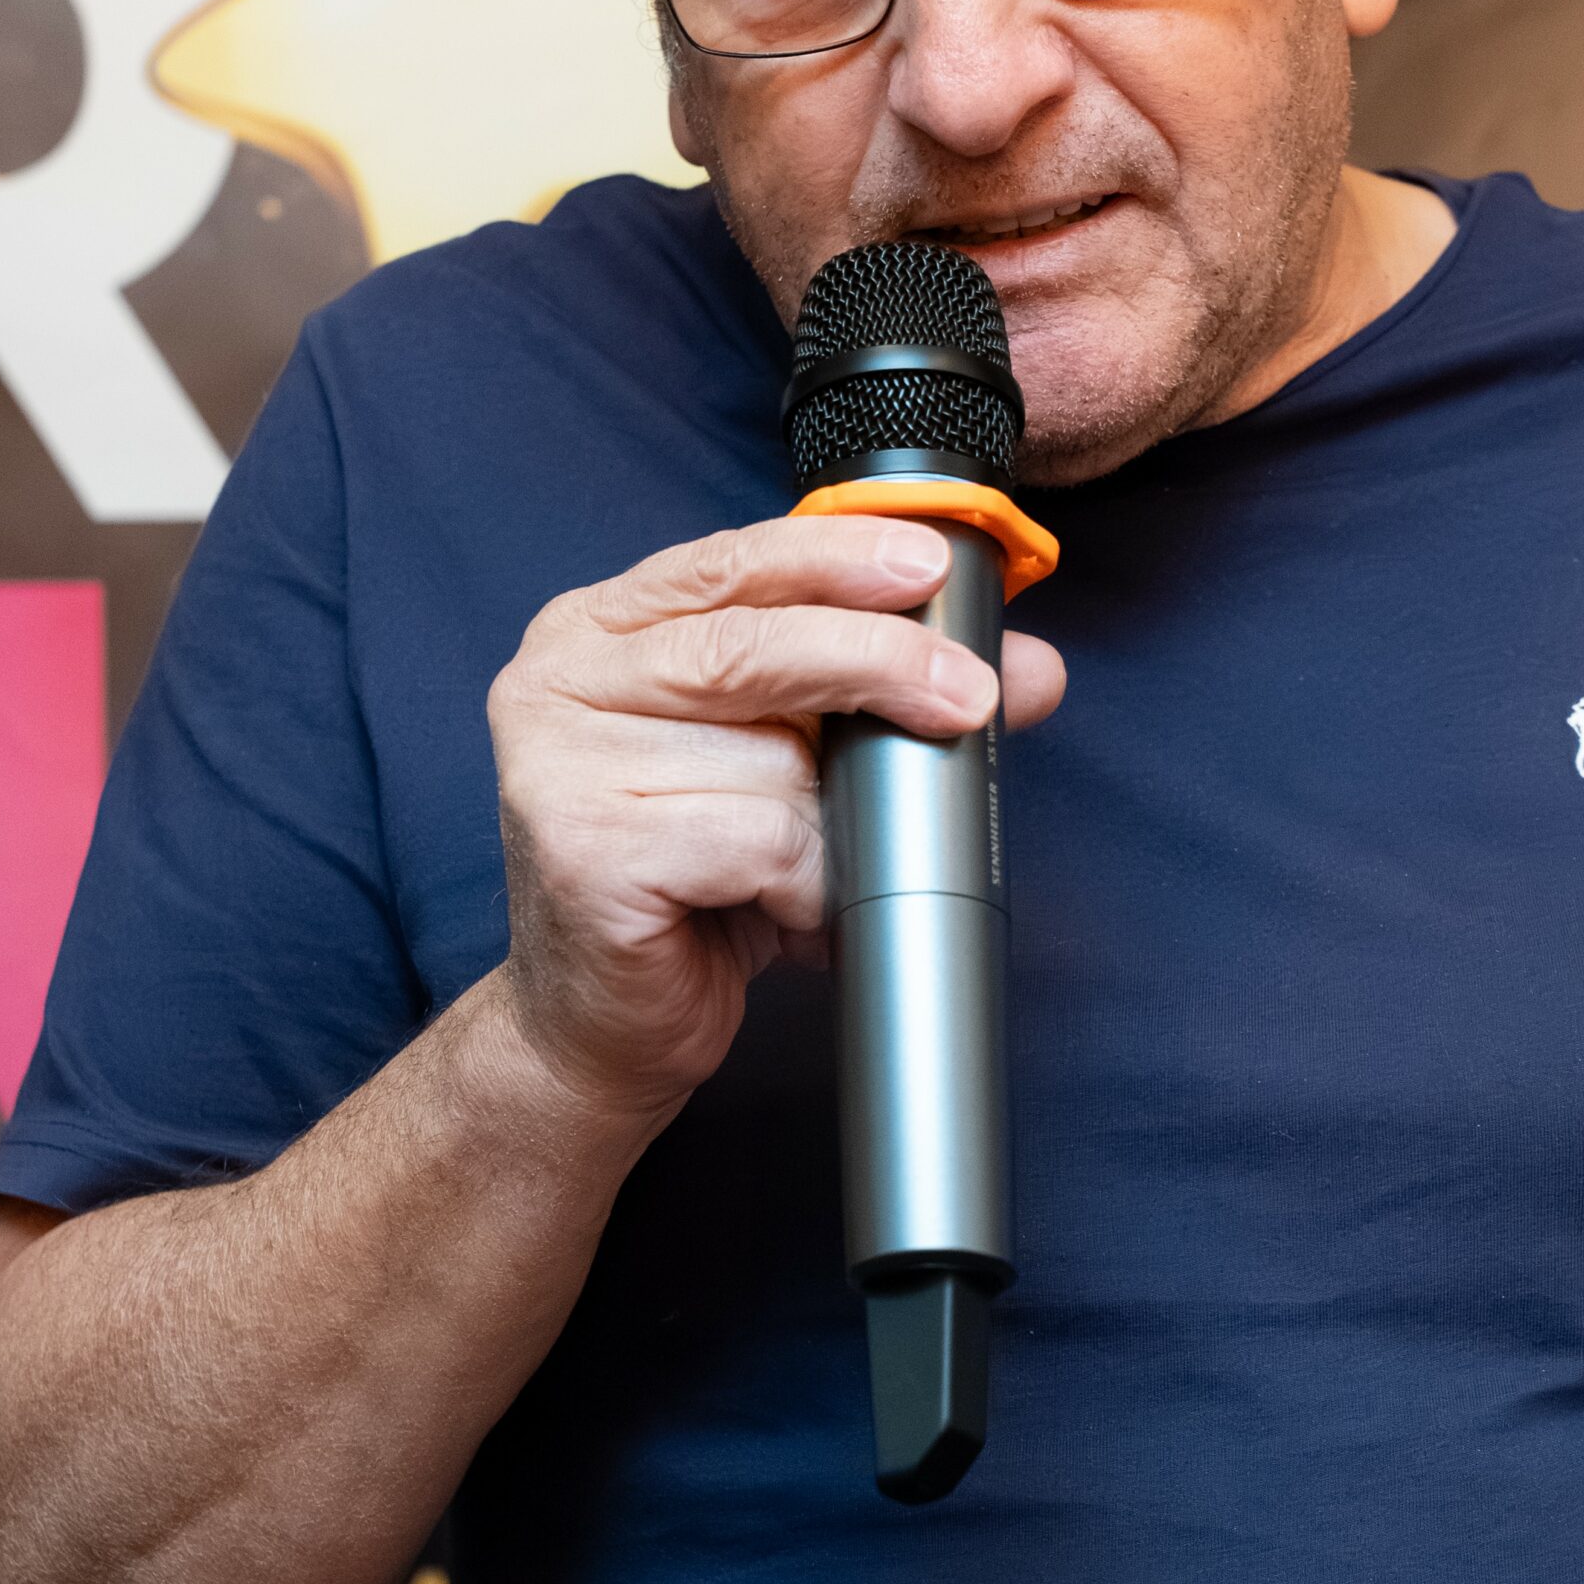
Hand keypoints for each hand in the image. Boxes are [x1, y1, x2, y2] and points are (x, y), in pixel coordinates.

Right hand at [485, 515, 1064, 1129]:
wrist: (600, 1027)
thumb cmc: (692, 884)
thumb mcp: (792, 764)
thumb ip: (884, 696)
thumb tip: (1027, 667)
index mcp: (598, 630)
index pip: (730, 562)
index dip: (837, 555)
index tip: (933, 567)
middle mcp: (556, 680)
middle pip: (748, 644)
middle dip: (879, 662)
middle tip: (969, 698)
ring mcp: (557, 764)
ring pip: (765, 756)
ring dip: (835, 818)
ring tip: (832, 863)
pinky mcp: (585, 850)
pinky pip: (754, 840)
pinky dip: (806, 879)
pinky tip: (793, 908)